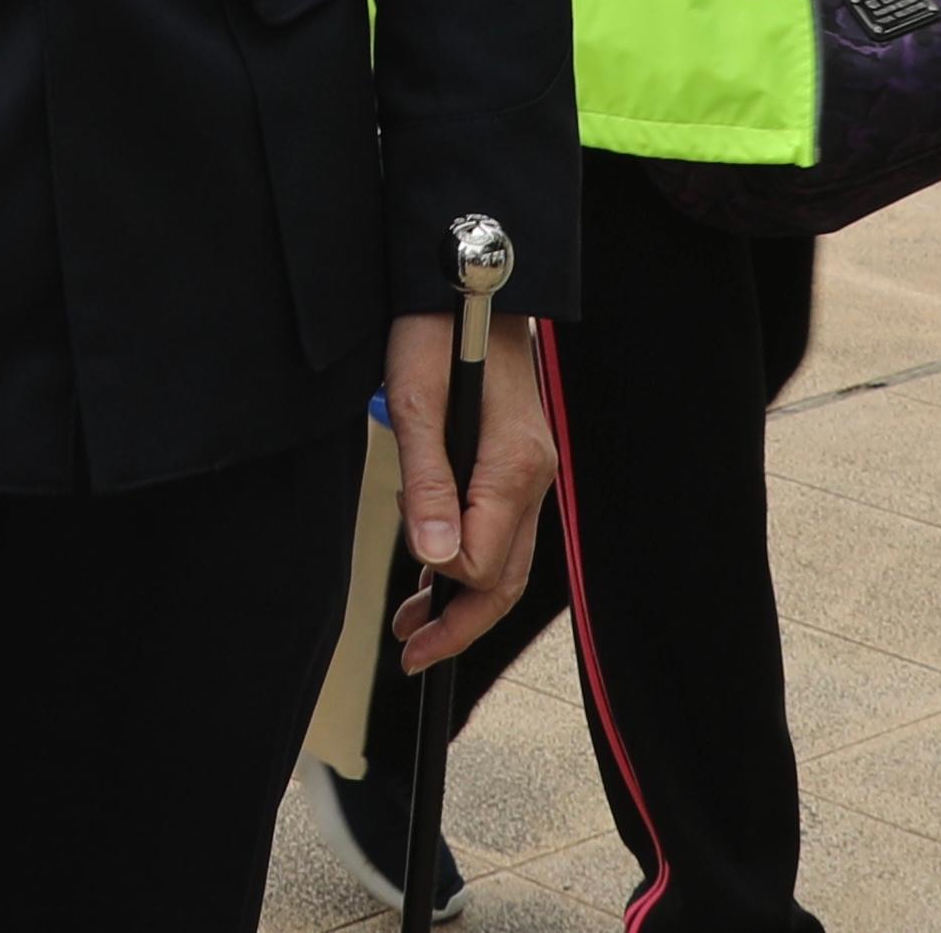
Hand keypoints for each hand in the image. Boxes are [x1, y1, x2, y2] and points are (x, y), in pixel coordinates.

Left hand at [381, 315, 556, 671]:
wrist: (470, 284)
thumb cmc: (441, 327)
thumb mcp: (417, 398)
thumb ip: (426, 480)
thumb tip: (432, 554)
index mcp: (514, 466)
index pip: (487, 563)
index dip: (444, 582)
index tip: (407, 588)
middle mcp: (533, 476)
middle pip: (507, 578)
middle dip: (461, 625)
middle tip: (413, 655)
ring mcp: (529, 470)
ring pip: (507, 560)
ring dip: (462, 601)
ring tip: (414, 629)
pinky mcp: (515, 462)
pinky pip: (501, 530)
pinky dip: (469, 563)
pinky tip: (433, 576)